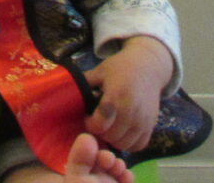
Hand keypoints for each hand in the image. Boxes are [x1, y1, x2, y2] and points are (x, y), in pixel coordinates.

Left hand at [83, 36, 173, 152]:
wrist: (148, 67)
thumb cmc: (121, 67)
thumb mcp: (100, 71)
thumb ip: (84, 83)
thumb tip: (62, 91)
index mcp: (117, 94)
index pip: (100, 123)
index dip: (89, 123)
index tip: (87, 116)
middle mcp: (132, 110)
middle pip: (110, 136)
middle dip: (99, 133)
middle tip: (96, 123)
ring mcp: (144, 120)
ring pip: (123, 144)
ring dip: (112, 140)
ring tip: (108, 128)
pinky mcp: (152, 126)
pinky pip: (138, 146)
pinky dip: (128, 144)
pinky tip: (121, 133)